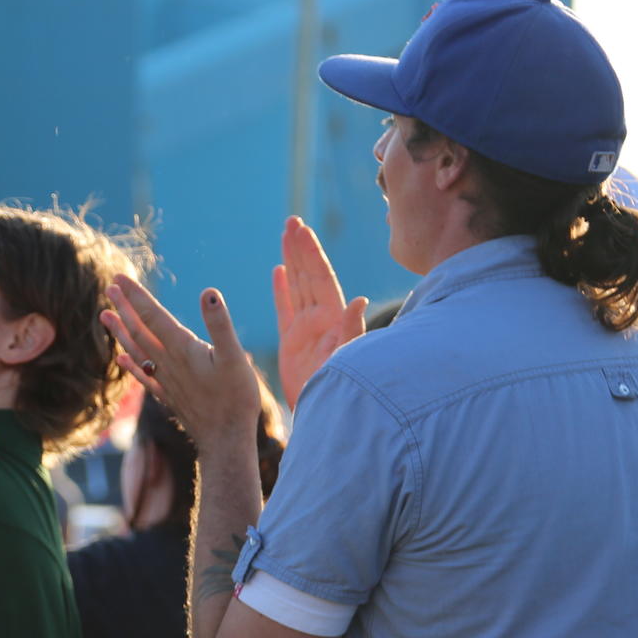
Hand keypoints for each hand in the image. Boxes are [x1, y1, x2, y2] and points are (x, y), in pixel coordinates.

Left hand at [103, 277, 262, 449]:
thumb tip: (209, 293)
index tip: (120, 278)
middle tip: (110, 287)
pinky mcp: (169, 396)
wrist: (225, 440)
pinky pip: (143, 376)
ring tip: (105, 315)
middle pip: (140, 330)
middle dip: (125, 308)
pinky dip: (130, 365)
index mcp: (181, 349)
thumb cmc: (235, 398)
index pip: (153, 315)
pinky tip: (120, 357)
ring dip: (120, 332)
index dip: (136, 295)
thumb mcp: (234, 357)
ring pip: (137, 351)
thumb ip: (220, 324)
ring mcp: (166, 381)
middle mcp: (168, 363)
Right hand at [272, 216, 367, 405]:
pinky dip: (281, 290)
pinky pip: (284, 309)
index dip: (311, 253)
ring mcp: (305, 329)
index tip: (302, 230)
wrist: (324, 414)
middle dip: (300, 248)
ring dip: (291, 261)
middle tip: (291, 222)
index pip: (321, 277)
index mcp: (333, 318)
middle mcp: (320, 319)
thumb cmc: (341, 389)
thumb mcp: (348, 359)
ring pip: (296, 286)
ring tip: (285, 236)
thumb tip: (360, 300)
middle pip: (308, 275)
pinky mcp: (291, 343)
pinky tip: (277, 271)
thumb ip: (352, 330)